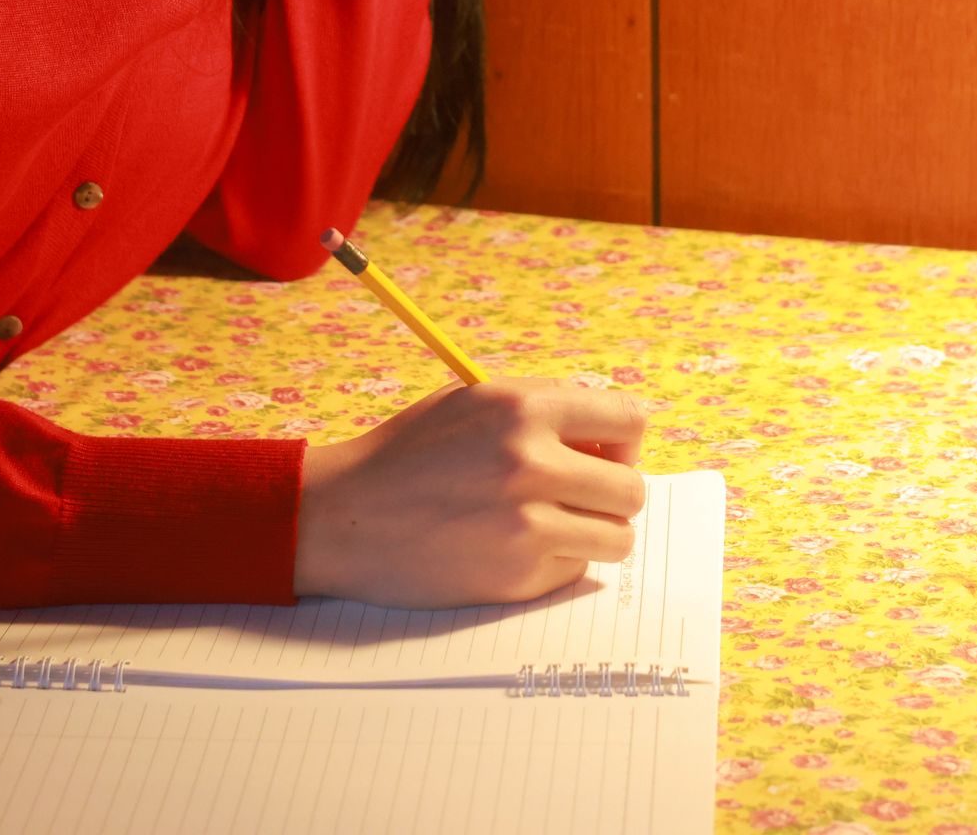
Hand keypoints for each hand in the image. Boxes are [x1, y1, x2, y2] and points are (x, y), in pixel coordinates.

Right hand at [292, 377, 647, 606]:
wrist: (344, 516)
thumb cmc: (407, 454)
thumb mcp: (471, 401)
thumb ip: (541, 408)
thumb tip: (608, 438)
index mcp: (524, 407)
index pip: (629, 420)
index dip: (623, 442)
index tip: (605, 456)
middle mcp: (532, 462)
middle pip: (631, 489)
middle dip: (611, 494)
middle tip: (578, 498)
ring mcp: (528, 524)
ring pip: (616, 537)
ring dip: (594, 533)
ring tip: (553, 526)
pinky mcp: (518, 575)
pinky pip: (574, 571)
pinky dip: (556, 563)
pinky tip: (512, 550)